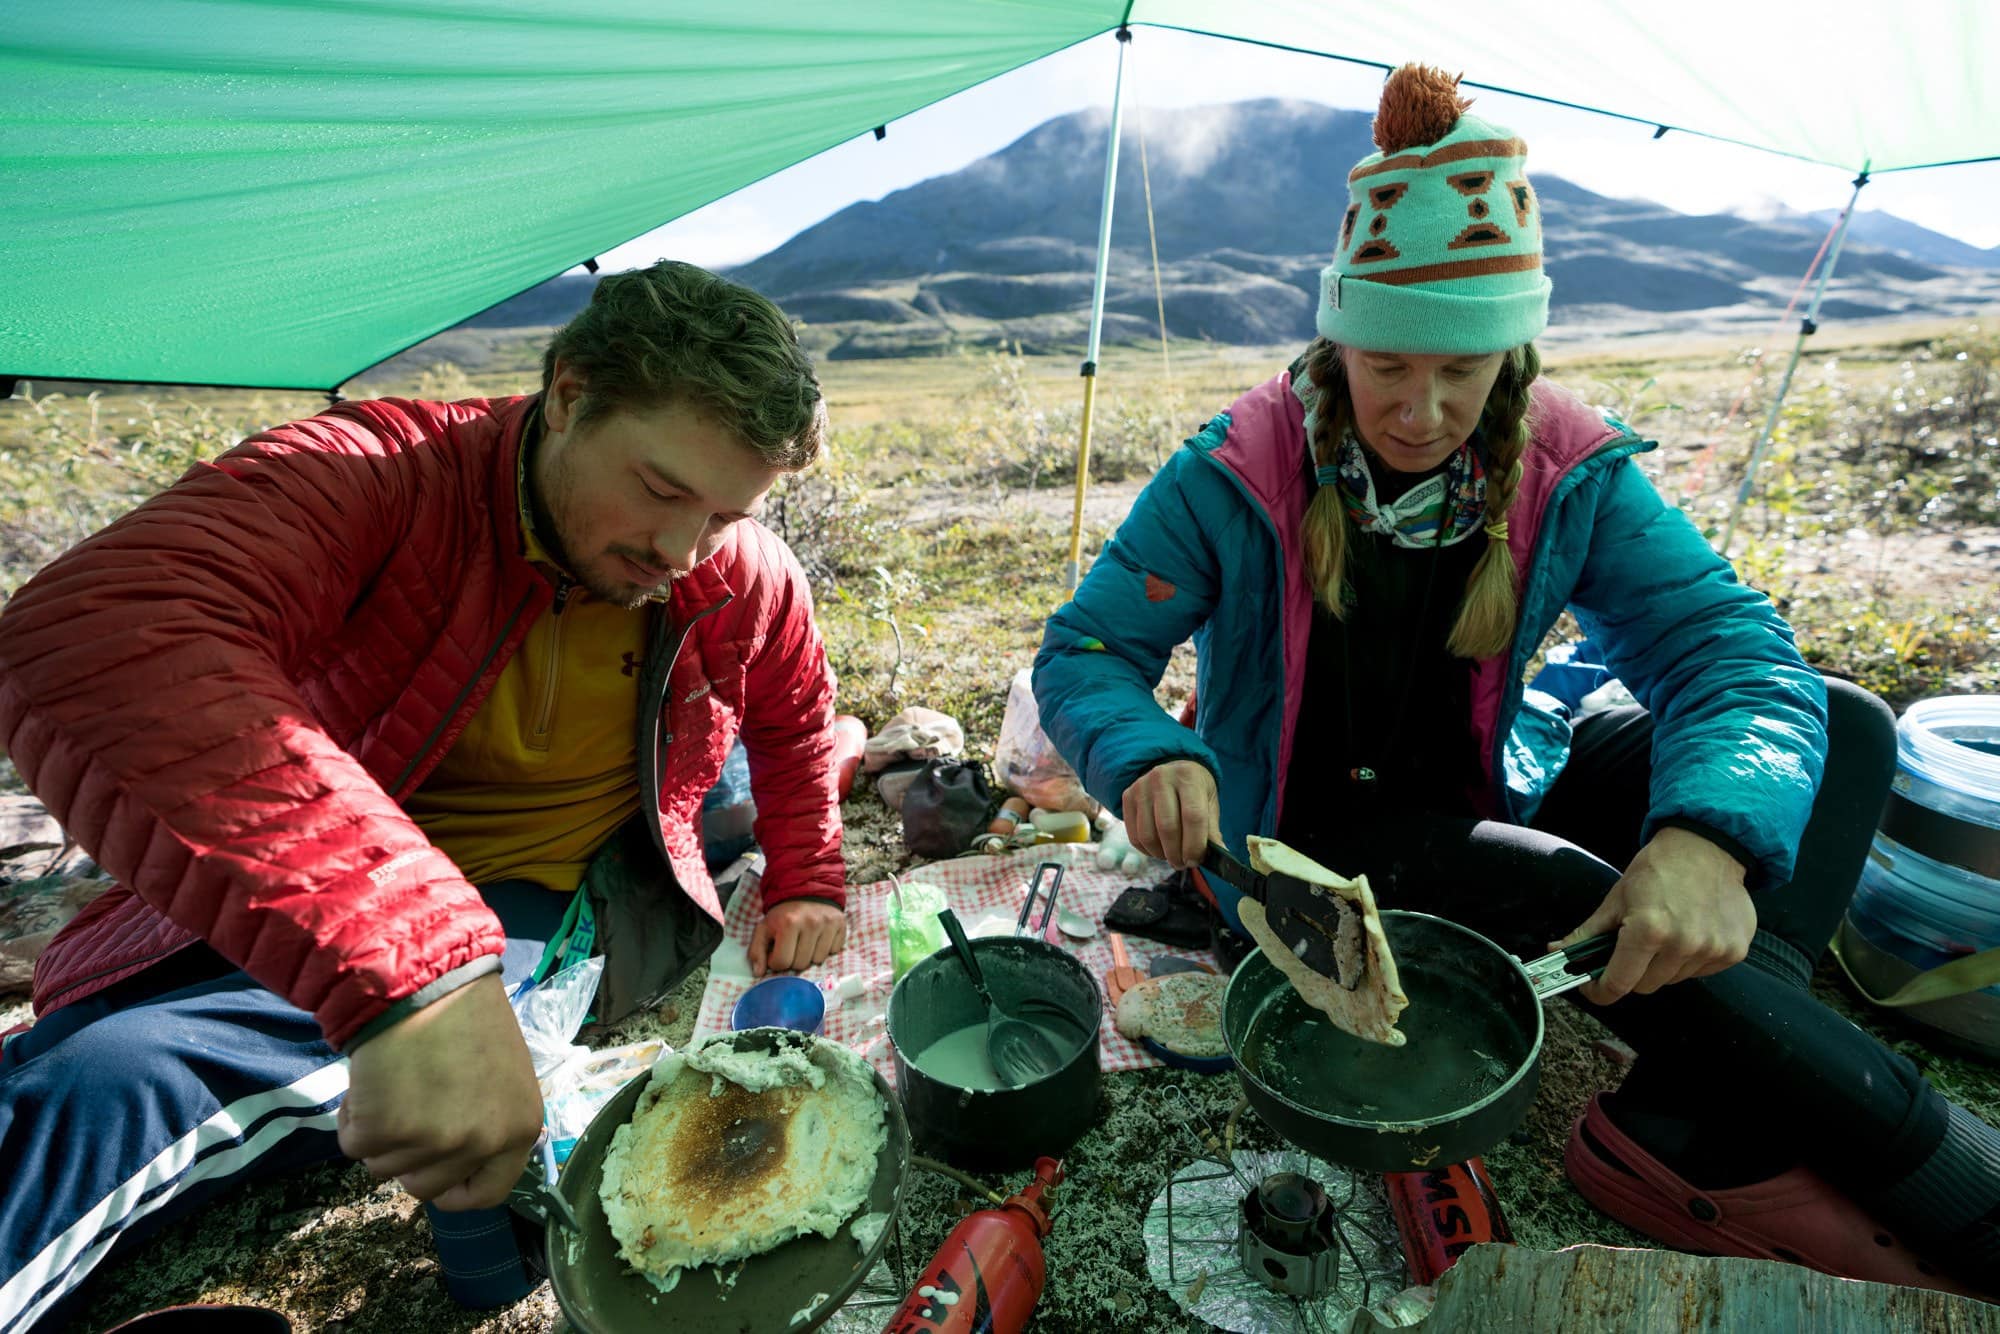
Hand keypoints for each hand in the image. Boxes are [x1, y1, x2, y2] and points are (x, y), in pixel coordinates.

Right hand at [337, 971, 542, 1209]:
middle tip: (404, 1112)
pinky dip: (351, 1118)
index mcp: (518, 1130)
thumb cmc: (465, 1016)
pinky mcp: (386, 1131)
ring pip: (384, 1167)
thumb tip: (461, 1155)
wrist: (425, 980)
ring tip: (391, 1083)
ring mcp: (434, 1142)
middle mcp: (481, 1143)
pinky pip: (352, 1145)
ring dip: (378, 1133)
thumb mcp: (501, 1076)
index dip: (455, 1190)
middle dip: (407, 1157)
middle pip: (426, 1187)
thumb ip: (487, 1120)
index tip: (434, 1171)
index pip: (488, 1193)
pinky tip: (370, 1080)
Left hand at [750, 898, 847, 976]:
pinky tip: (819, 937)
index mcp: (789, 923)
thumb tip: (758, 973)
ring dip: (810, 955)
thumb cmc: (784, 914)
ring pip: (818, 960)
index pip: (782, 962)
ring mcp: (828, 924)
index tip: (777, 950)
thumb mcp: (764, 928)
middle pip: (801, 964)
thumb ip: (756, 951)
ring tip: (805, 941)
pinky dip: (825, 949)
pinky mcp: (841, 925)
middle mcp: (811, 923)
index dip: (776, 961)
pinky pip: (833, 951)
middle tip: (792, 945)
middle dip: (793, 959)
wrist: (806, 890)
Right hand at [1121, 760, 1218, 868]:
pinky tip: (1159, 850)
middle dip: (1176, 854)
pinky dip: (1147, 850)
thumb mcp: (1209, 803)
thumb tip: (1220, 858)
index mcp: (1188, 776)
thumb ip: (1212, 830)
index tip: (1196, 861)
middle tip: (1183, 864)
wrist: (1172, 768)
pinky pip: (1134, 835)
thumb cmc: (1195, 790)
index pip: (1192, 816)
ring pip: (1147, 834)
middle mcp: (1162, 778)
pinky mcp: (1128, 797)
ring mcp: (1141, 787)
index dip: (1194, 845)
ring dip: (1161, 855)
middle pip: (1167, 827)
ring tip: (1172, 857)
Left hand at [1551, 826, 1755, 1004]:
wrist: (1707, 847)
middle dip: (1631, 972)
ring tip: (1665, 932)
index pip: (1618, 983)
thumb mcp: (1616, 898)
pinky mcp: (1734, 951)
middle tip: (1631, 947)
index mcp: (1649, 930)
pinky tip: (1689, 932)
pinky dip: (1689, 960)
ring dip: (1662, 966)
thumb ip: (1588, 932)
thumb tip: (1558, 952)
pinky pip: (1700, 972)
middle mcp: (1683, 944)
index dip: (1599, 991)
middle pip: (1645, 985)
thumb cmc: (1660, 868)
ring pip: (1672, 980)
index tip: (1593, 987)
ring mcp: (1712, 950)